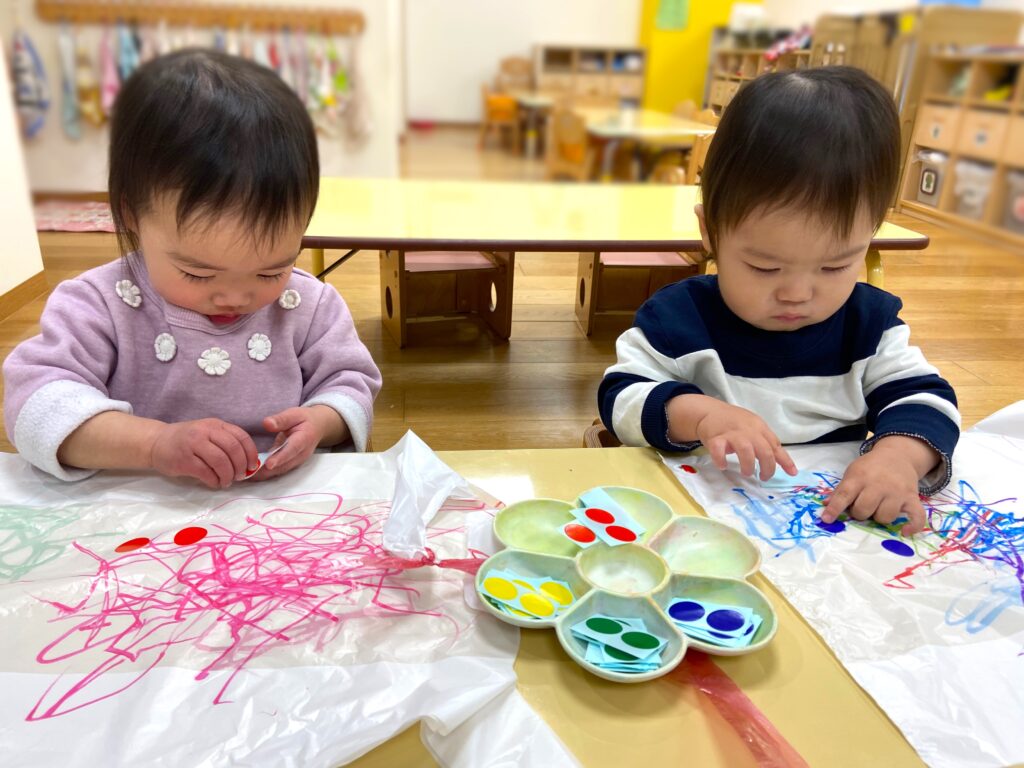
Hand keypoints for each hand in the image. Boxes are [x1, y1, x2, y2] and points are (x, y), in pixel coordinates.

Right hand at [149, 418, 258, 488]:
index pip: (241, 436)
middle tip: (240, 476)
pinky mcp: (183, 460)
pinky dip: (214, 480)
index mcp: (215, 424)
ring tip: (226, 481)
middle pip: (233, 449)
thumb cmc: (186, 440)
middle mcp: (205, 431)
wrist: (156, 442)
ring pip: (221, 461)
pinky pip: (206, 472)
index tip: (252, 466)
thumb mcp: (207, 432)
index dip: (251, 453)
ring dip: (228, 475)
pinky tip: (214, 483)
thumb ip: (225, 442)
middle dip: (240, 466)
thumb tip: (248, 462)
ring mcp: (193, 444)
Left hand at [253, 407, 324, 479]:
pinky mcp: (291, 464)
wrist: (317, 427)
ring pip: (281, 470)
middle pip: (284, 465)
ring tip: (247, 475)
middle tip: (249, 472)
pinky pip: (278, 470)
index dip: (280, 458)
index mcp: (304, 439)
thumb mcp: (294, 414)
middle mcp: (302, 454)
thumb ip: (281, 419)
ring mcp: (297, 461)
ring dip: (265, 474)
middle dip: (267, 471)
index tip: (268, 464)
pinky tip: (252, 473)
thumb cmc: (304, 419)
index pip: (292, 450)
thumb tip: (266, 423)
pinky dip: (266, 473)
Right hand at [680, 397, 796, 480]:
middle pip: (764, 450)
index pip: (775, 445)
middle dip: (767, 467)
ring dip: (748, 465)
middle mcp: (748, 430)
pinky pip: (719, 450)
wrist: (709, 411)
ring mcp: (732, 433)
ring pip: (746, 450)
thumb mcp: (753, 427)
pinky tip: (722, 465)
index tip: (792, 473)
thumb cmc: (733, 422)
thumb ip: (764, 442)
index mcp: (759, 427)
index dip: (785, 460)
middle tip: (763, 477)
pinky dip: (721, 460)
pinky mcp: (715, 437)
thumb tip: (780, 461)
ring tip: (746, 472)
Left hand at [822, 439, 932, 534]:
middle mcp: (878, 484)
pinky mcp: (913, 498)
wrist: (897, 456)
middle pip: (864, 510)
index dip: (835, 508)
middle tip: (862, 507)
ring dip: (879, 517)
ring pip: (885, 517)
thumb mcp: (852, 473)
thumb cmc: (870, 468)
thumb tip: (825, 506)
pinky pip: (916, 516)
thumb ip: (840, 491)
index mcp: (859, 477)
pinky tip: (904, 531)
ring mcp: (897, 492)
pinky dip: (912, 526)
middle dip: (859, 513)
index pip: (844, 494)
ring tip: (879, 508)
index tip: (826, 519)